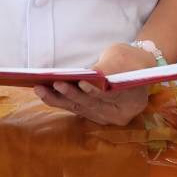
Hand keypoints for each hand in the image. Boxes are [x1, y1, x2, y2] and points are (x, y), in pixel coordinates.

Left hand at [34, 42, 154, 124]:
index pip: (112, 96)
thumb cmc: (130, 60)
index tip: (82, 82)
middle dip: (72, 94)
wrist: (135, 71)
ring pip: (79, 108)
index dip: (96, 90)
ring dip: (58, 99)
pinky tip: (44, 92)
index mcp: (134, 100)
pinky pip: (74, 108)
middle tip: (56, 83)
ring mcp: (105, 117)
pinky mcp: (92, 115)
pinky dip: (58, 100)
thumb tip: (90, 74)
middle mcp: (119, 114)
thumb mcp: (124, 59)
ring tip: (41, 88)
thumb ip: (110, 68)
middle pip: (92, 104)